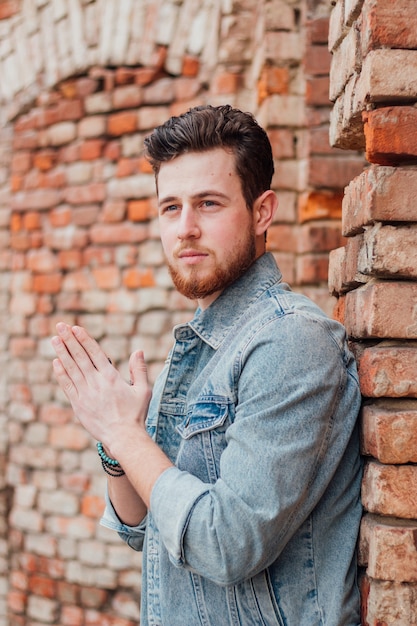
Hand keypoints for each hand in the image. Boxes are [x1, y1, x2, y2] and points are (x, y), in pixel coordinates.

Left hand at [51, 323, 151, 452]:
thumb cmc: (135, 414)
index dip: (84, 339)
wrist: (123, 437)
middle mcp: (96, 383)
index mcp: (112, 377)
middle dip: (69, 340)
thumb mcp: (143, 390)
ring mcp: (86, 394)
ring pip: (71, 369)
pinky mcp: (79, 405)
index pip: (95, 353)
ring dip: (62, 353)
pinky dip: (61, 374)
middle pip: (80, 357)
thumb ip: (139, 369)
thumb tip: (138, 351)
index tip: (76, 328)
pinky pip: (67, 386)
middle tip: (60, 327)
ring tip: (54, 339)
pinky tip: (56, 363)